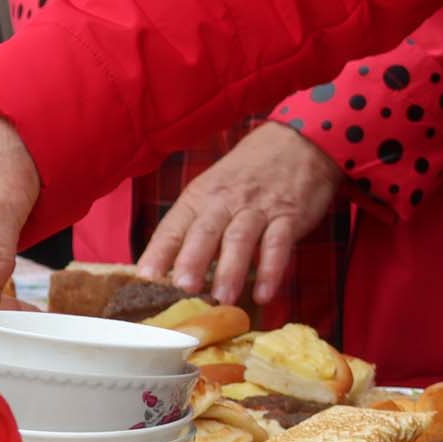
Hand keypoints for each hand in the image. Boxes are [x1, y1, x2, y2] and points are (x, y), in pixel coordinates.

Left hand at [139, 121, 342, 308]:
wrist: (298, 142)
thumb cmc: (248, 173)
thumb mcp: (214, 189)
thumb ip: (196, 226)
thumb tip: (169, 268)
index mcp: (201, 196)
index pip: (174, 226)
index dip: (159, 252)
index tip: (145, 277)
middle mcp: (226, 201)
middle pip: (205, 232)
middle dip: (192, 260)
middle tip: (182, 289)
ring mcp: (258, 208)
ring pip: (240, 239)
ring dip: (231, 270)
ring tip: (222, 299)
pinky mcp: (289, 216)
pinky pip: (278, 244)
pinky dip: (271, 270)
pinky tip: (264, 293)